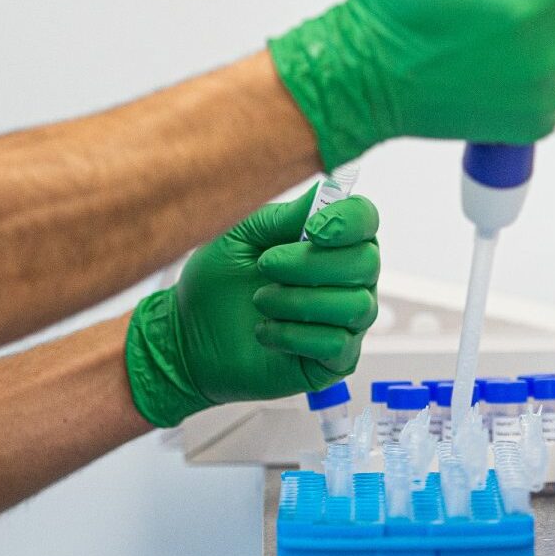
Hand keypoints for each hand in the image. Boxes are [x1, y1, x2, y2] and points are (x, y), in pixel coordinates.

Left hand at [124, 188, 379, 426]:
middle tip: (265, 266)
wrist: (189, 338)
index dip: (348, 221)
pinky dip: (295, 335)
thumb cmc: (216, 284)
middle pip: (365, 262)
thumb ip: (282, 216)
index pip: (364, 219)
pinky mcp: (333, 360)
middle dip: (310, 264)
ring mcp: (345, 321)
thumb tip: (325, 195)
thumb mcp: (238, 235)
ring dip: (299, 301)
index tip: (313, 229)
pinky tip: (266, 332)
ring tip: (261, 302)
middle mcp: (347, 278)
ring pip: (354, 305)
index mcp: (330, 240)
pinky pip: (338, 344)